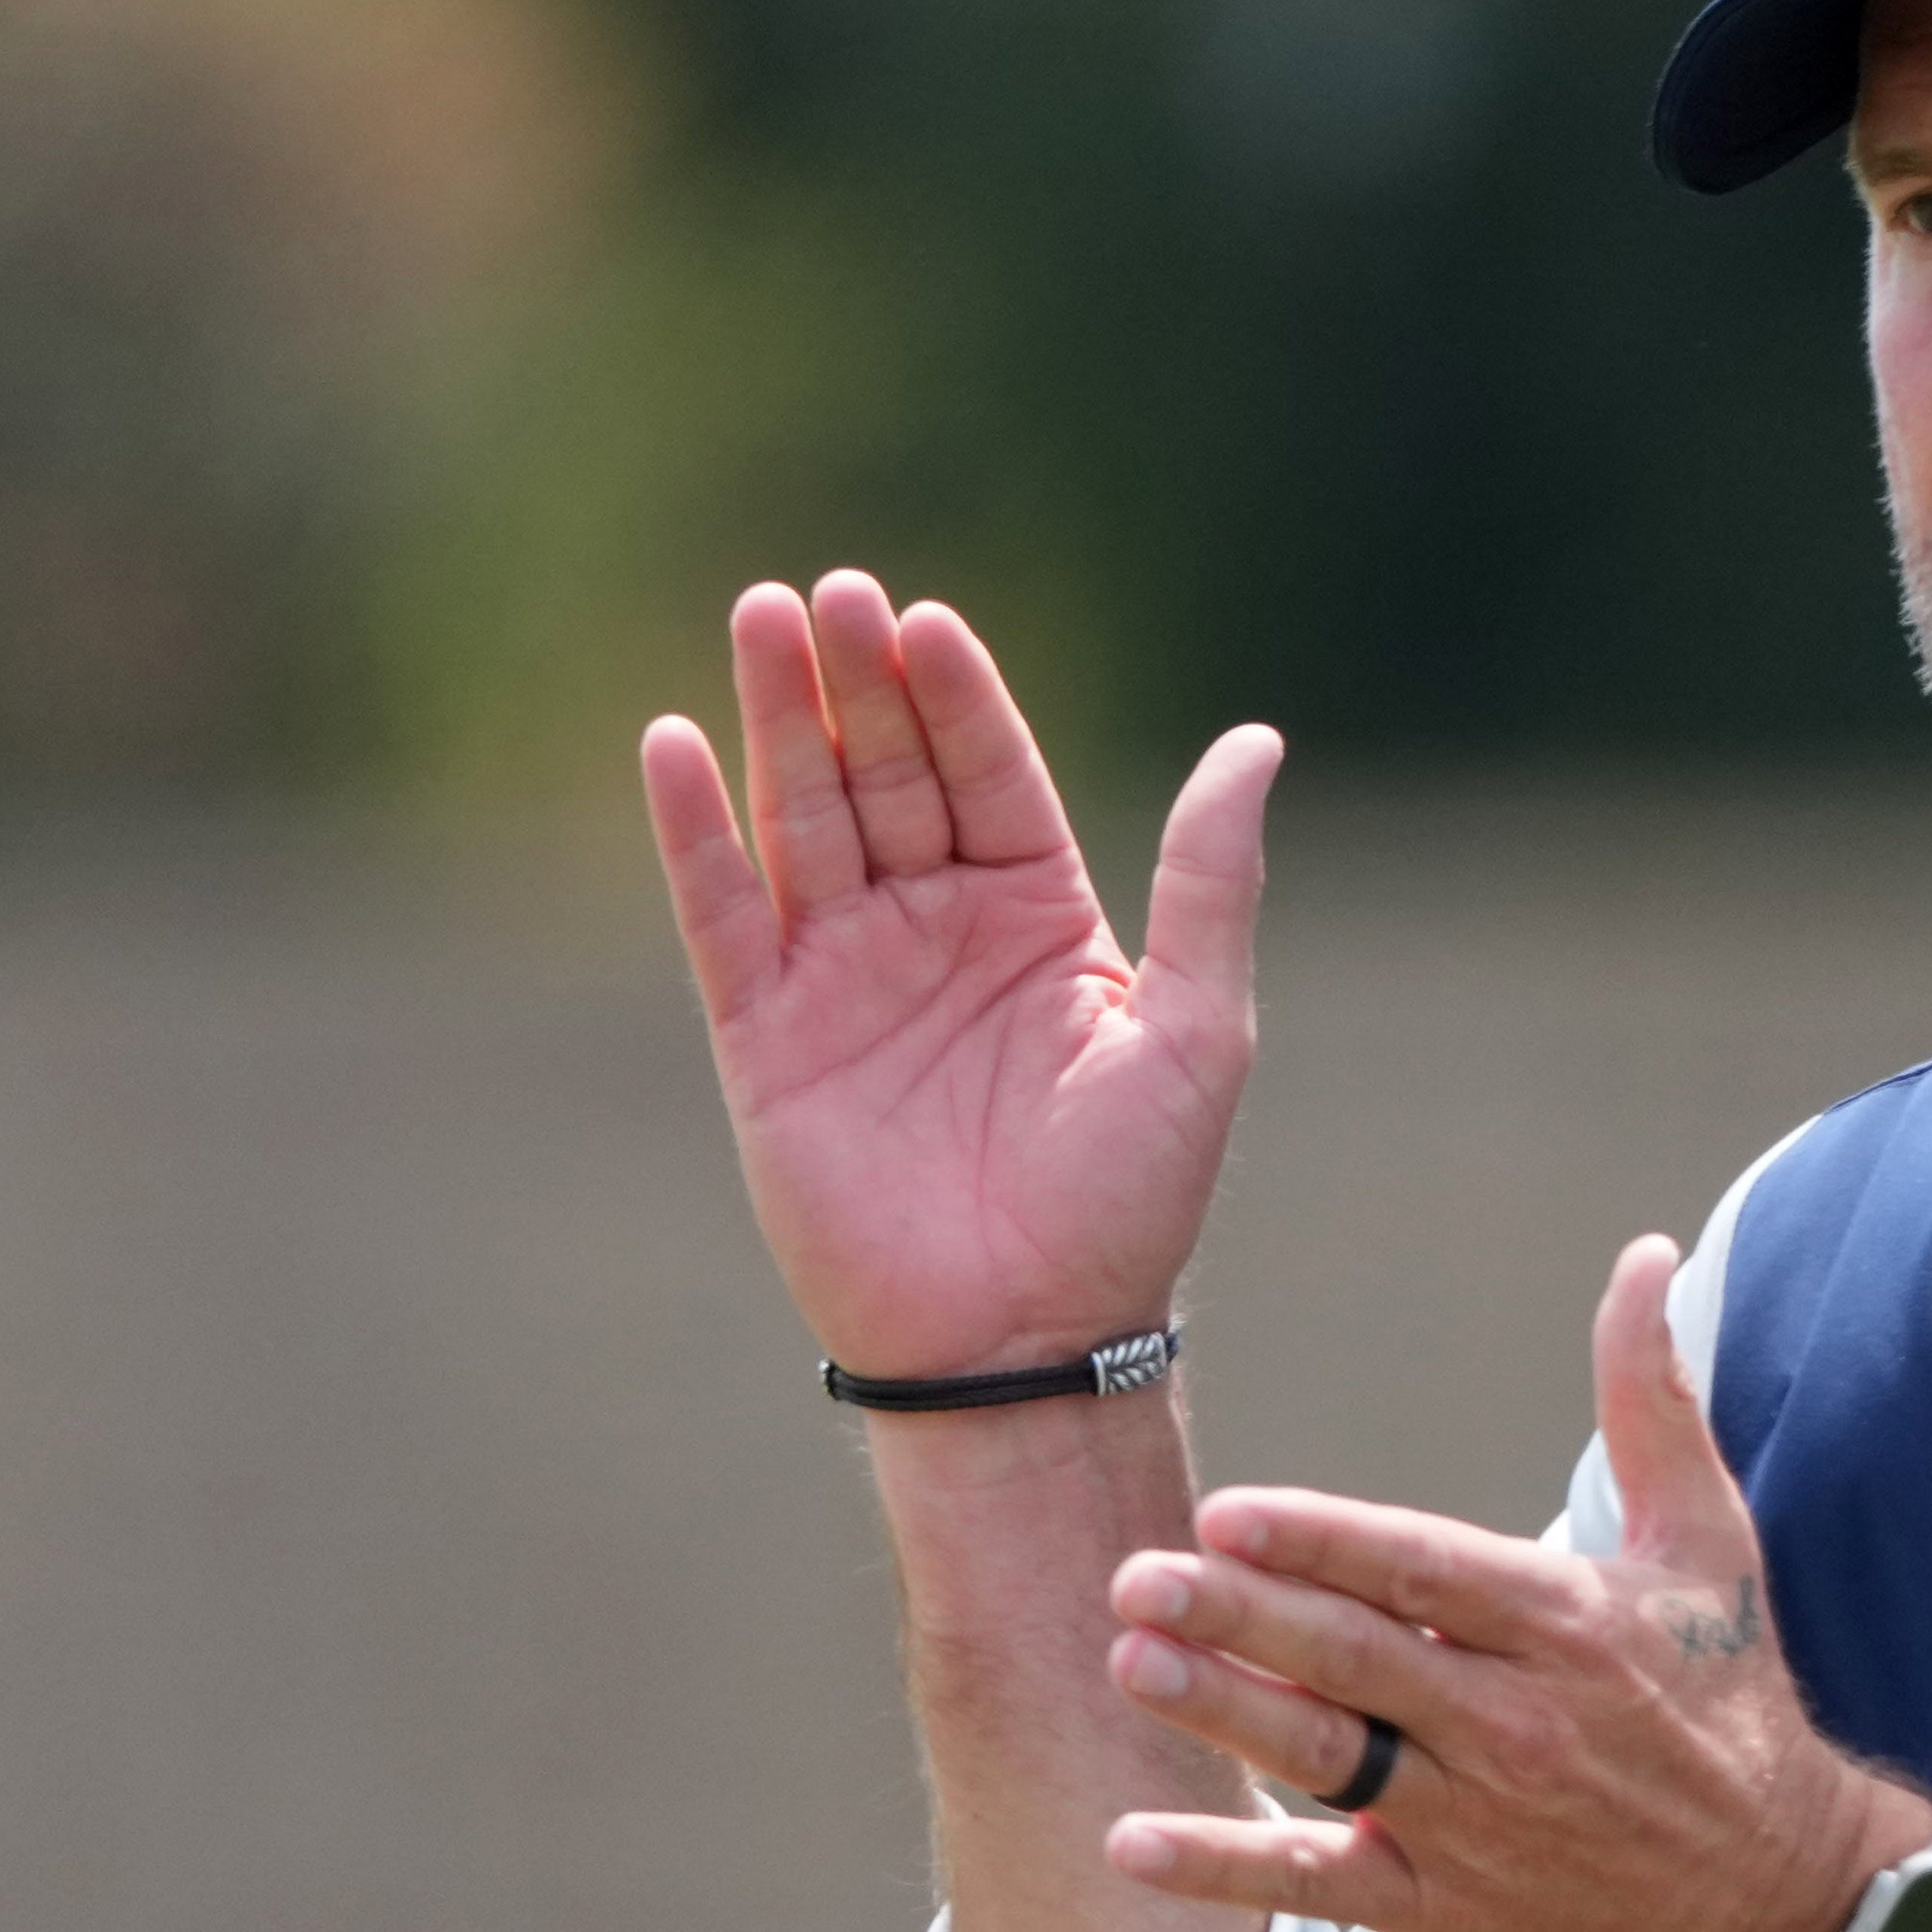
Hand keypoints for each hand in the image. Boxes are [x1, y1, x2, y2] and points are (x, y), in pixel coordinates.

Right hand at [642, 570, 1278, 1380]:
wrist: (1033, 1339)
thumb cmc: (1129, 1201)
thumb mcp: (1198, 1026)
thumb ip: (1210, 880)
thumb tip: (1257, 741)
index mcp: (1040, 917)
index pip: (991, 773)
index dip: (959, 697)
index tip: (930, 619)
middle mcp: (938, 930)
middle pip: (888, 773)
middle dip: (860, 683)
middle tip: (832, 592)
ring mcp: (847, 978)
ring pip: (803, 819)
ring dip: (779, 721)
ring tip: (761, 619)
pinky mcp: (767, 1037)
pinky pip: (724, 916)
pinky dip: (694, 833)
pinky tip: (674, 743)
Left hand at [1092, 1237, 1920, 1931]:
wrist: (1780, 1903)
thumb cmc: (1730, 1705)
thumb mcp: (1710, 1540)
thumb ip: (1654, 1396)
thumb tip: (1646, 1258)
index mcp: (1568, 1626)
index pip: (1423, 1571)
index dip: (1323, 1544)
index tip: (1229, 1516)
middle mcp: (1516, 1723)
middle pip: (1357, 1660)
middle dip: (1243, 1618)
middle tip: (1138, 1580)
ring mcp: (1477, 1824)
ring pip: (1327, 1759)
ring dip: (1223, 1714)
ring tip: (1133, 1664)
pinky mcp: (1449, 1911)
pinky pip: (1319, 1885)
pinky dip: (1228, 1867)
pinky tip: (1134, 1843)